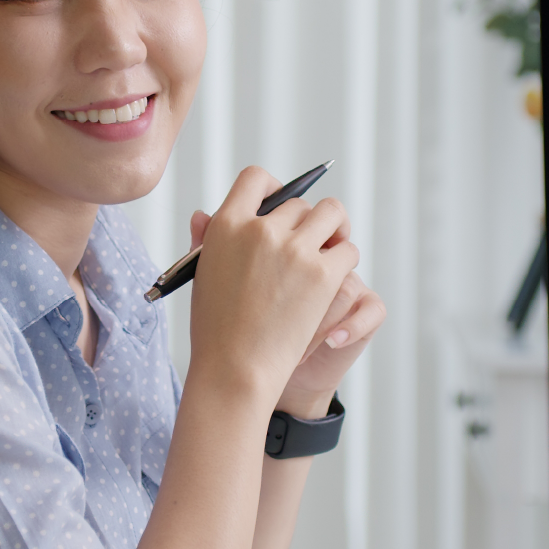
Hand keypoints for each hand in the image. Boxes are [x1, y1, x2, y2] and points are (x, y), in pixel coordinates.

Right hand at [184, 168, 359, 402]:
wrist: (236, 369)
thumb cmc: (215, 328)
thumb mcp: (201, 275)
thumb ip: (207, 239)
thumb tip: (204, 212)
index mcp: (227, 225)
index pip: (255, 178)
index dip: (272, 187)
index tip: (279, 204)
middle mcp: (262, 229)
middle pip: (298, 203)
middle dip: (304, 222)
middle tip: (308, 243)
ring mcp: (295, 250)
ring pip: (332, 213)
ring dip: (335, 228)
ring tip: (332, 246)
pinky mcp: (323, 273)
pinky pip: (348, 248)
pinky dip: (345, 258)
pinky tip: (335, 275)